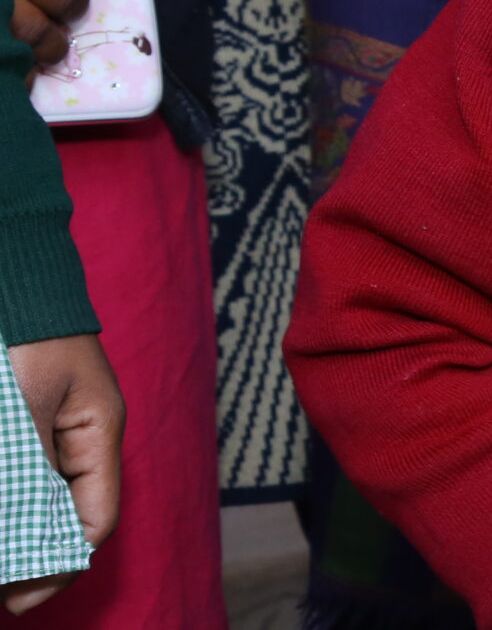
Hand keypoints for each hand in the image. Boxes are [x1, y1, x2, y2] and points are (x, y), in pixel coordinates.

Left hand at [1, 334, 122, 614]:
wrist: (10, 276)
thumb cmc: (26, 333)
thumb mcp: (25, 405)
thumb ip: (25, 467)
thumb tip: (23, 522)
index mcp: (99, 430)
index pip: (93, 516)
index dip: (59, 563)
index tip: (18, 599)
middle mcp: (81, 435)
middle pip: (66, 511)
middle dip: (33, 553)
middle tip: (2, 592)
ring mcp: (52, 427)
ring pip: (39, 495)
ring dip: (19, 526)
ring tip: (0, 562)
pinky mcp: (26, 421)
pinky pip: (24, 473)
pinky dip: (16, 498)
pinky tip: (5, 519)